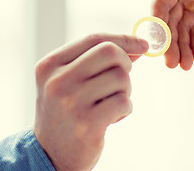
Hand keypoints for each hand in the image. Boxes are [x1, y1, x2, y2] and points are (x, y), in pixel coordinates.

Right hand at [33, 34, 148, 170]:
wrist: (50, 154)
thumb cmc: (66, 111)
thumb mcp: (69, 80)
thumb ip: (96, 60)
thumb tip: (137, 47)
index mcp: (50, 65)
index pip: (95, 39)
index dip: (124, 39)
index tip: (143, 44)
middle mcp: (58, 81)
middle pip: (110, 52)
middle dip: (125, 64)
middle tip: (120, 80)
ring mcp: (71, 102)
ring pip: (121, 77)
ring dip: (125, 90)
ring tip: (111, 103)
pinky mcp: (87, 124)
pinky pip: (124, 101)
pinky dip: (126, 108)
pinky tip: (112, 117)